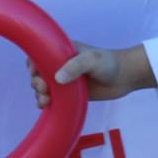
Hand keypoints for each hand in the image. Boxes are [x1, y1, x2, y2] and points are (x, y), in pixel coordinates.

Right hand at [28, 42, 150, 106]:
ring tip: (46, 101)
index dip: (34, 64)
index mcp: (61, 51)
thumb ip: (75, 66)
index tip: (37, 74)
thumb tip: (57, 79)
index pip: (39, 55)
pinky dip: (46, 102)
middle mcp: (60, 65)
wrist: (124, 77)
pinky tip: (47, 106)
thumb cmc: (108, 63)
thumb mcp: (92, 60)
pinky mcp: (69, 94)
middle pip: (38, 73)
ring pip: (43, 87)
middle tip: (45, 89)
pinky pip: (52, 98)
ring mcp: (64, 80)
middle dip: (37, 83)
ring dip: (40, 95)